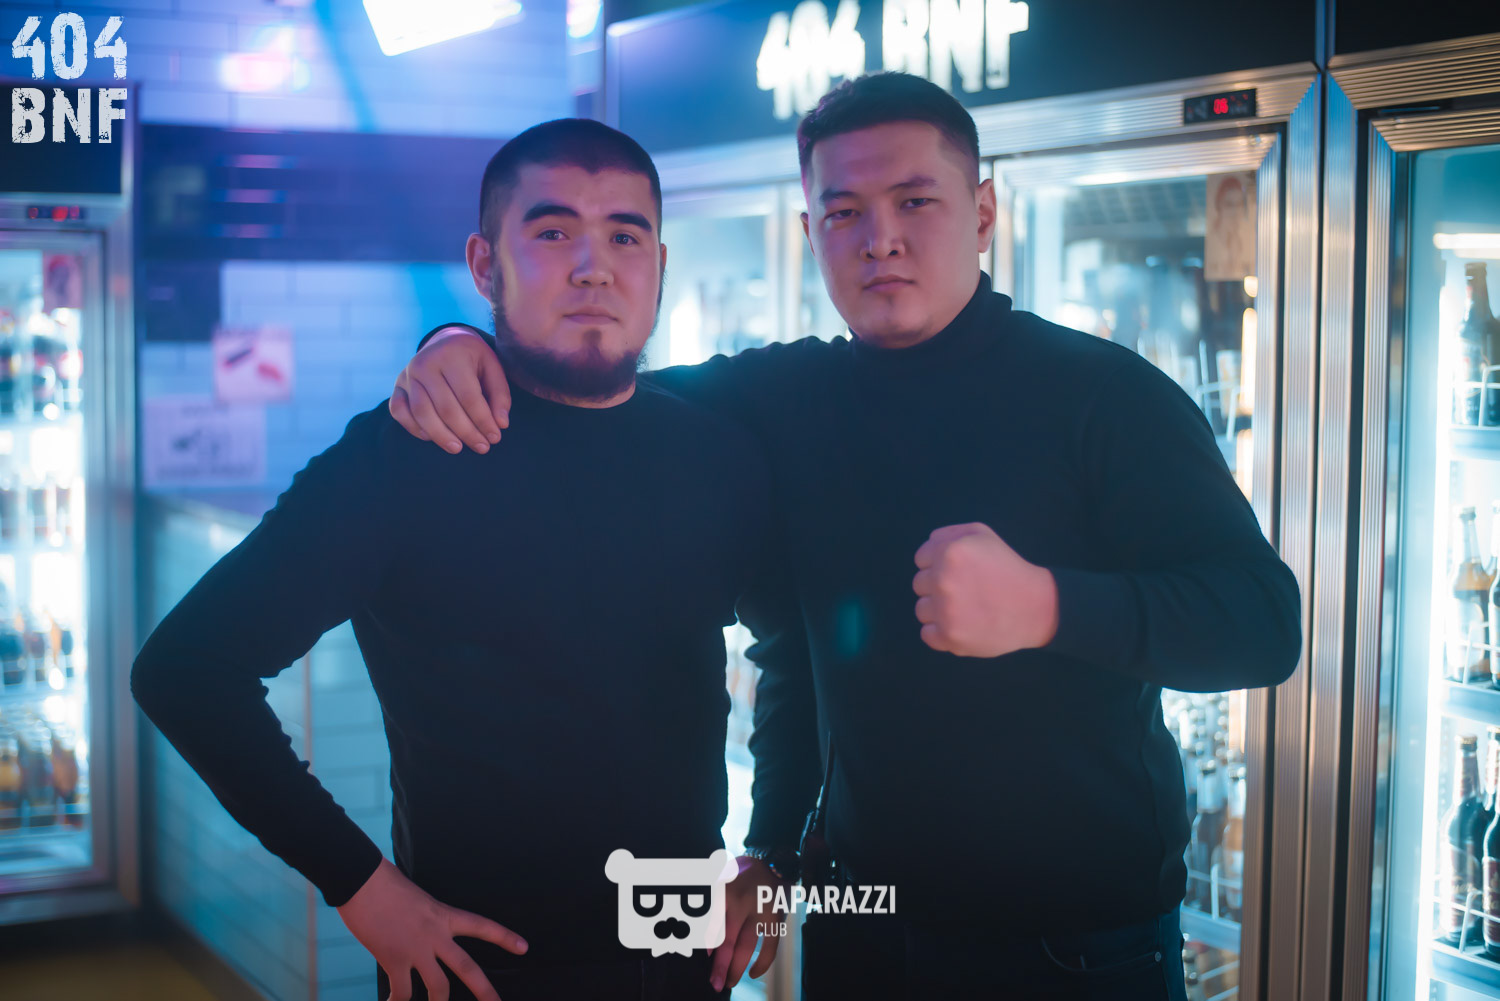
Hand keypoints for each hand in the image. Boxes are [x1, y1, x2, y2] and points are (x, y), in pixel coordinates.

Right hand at [337, 857, 527, 1000]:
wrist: (362, 880)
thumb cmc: (384, 882)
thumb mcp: (417, 897)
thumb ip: (425, 917)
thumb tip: (418, 931)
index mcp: (444, 915)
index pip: (482, 926)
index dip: (504, 938)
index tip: (524, 948)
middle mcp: (435, 935)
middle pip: (467, 968)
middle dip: (485, 990)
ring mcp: (416, 949)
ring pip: (438, 988)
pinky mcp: (393, 959)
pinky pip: (402, 992)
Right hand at [389, 326, 511, 454]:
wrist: (445, 341)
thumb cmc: (472, 359)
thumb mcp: (493, 367)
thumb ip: (500, 395)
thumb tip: (501, 424)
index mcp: (452, 355)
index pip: (468, 396)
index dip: (483, 420)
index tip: (495, 437)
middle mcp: (425, 363)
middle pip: (446, 408)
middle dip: (466, 432)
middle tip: (482, 447)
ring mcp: (407, 375)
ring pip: (421, 412)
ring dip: (441, 435)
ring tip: (458, 448)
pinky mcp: (397, 386)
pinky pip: (399, 411)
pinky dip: (413, 428)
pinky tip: (432, 437)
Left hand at [709, 857, 786, 991]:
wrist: (771, 862)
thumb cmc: (738, 873)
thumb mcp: (719, 876)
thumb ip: (708, 898)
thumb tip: (691, 927)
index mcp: (724, 890)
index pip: (712, 920)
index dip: (707, 940)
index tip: (704, 956)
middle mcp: (741, 902)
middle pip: (728, 939)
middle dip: (720, 965)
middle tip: (714, 983)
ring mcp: (760, 912)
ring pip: (747, 946)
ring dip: (737, 968)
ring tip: (728, 983)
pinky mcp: (775, 919)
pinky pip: (770, 946)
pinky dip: (763, 963)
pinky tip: (754, 973)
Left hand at [912, 523, 1058, 656]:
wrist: (1033, 606)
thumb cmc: (1007, 567)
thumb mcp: (982, 534)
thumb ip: (949, 534)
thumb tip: (928, 546)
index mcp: (950, 552)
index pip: (921, 559)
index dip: (939, 564)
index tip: (959, 571)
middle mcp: (943, 580)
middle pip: (919, 584)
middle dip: (938, 585)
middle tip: (965, 590)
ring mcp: (945, 611)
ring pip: (921, 610)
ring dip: (938, 610)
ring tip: (964, 608)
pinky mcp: (950, 637)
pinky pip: (927, 634)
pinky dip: (940, 632)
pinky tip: (961, 625)